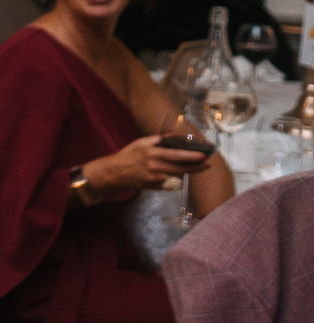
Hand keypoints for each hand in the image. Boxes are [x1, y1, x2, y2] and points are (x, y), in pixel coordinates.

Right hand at [87, 136, 212, 193]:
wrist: (115, 173)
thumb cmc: (128, 155)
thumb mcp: (141, 142)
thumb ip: (159, 139)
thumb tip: (176, 136)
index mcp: (152, 154)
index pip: (176, 155)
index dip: (192, 156)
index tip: (204, 155)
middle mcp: (154, 167)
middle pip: (181, 168)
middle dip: (197, 166)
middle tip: (208, 164)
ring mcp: (155, 179)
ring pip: (178, 175)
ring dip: (189, 171)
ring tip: (198, 167)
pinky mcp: (155, 187)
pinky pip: (170, 182)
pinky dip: (174, 177)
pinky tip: (172, 173)